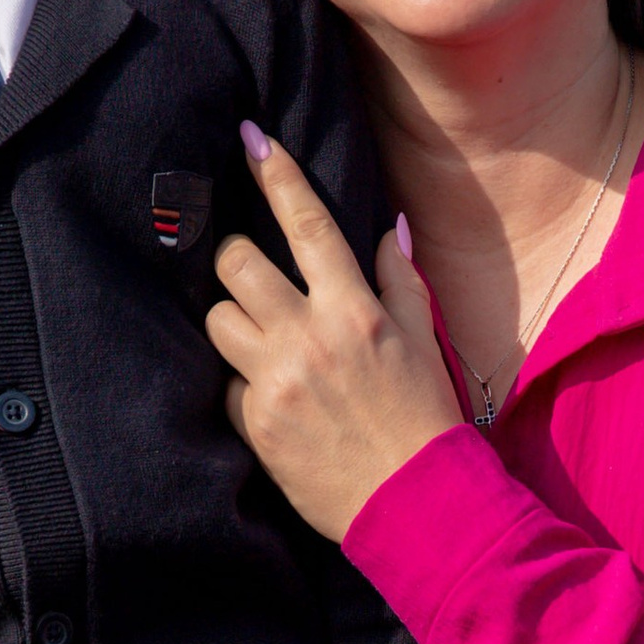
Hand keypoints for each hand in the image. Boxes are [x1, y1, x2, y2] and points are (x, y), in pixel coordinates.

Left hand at [206, 128, 461, 540]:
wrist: (414, 505)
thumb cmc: (426, 420)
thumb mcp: (424, 343)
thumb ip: (400, 281)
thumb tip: (386, 228)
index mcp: (355, 310)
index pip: (307, 224)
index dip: (276, 174)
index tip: (251, 138)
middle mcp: (309, 337)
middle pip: (236, 263)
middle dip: (236, 260)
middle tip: (252, 276)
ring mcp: (276, 381)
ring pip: (217, 319)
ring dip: (233, 322)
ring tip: (263, 342)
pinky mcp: (253, 424)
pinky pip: (223, 383)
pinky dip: (242, 384)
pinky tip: (272, 400)